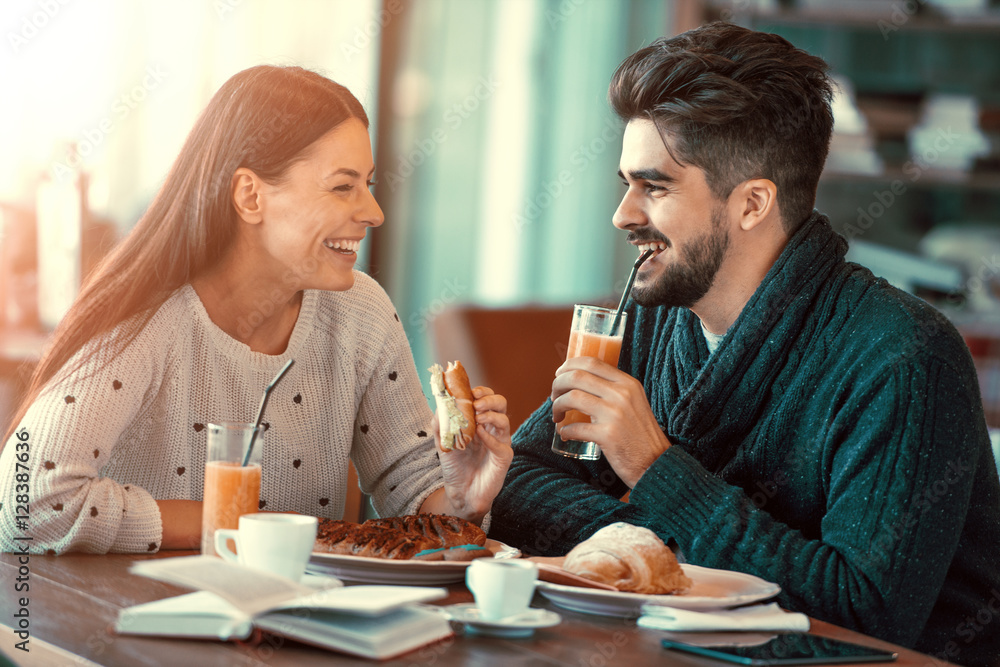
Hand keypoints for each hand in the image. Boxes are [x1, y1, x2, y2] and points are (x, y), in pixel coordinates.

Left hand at [431, 387, 511, 522]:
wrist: (460, 492)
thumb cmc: (455, 466)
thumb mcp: (443, 441)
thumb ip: (441, 422)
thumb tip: (441, 403)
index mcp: (480, 421)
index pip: (486, 398)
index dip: (481, 391)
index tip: (471, 391)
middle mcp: (492, 428)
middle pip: (500, 403)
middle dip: (489, 399)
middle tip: (476, 404)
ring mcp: (500, 442)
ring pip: (504, 420)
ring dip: (491, 415)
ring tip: (477, 417)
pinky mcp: (503, 457)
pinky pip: (501, 444)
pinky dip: (490, 437)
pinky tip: (480, 434)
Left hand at [551, 356, 670, 487]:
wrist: (657, 463)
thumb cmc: (640, 435)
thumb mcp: (634, 403)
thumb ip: (615, 391)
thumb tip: (583, 383)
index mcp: (628, 383)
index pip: (591, 362)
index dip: (569, 365)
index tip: (559, 374)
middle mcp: (622, 394)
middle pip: (577, 377)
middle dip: (557, 384)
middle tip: (553, 396)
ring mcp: (615, 414)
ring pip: (572, 397)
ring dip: (557, 405)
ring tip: (557, 416)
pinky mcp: (608, 435)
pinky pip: (575, 428)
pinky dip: (565, 431)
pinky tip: (565, 434)